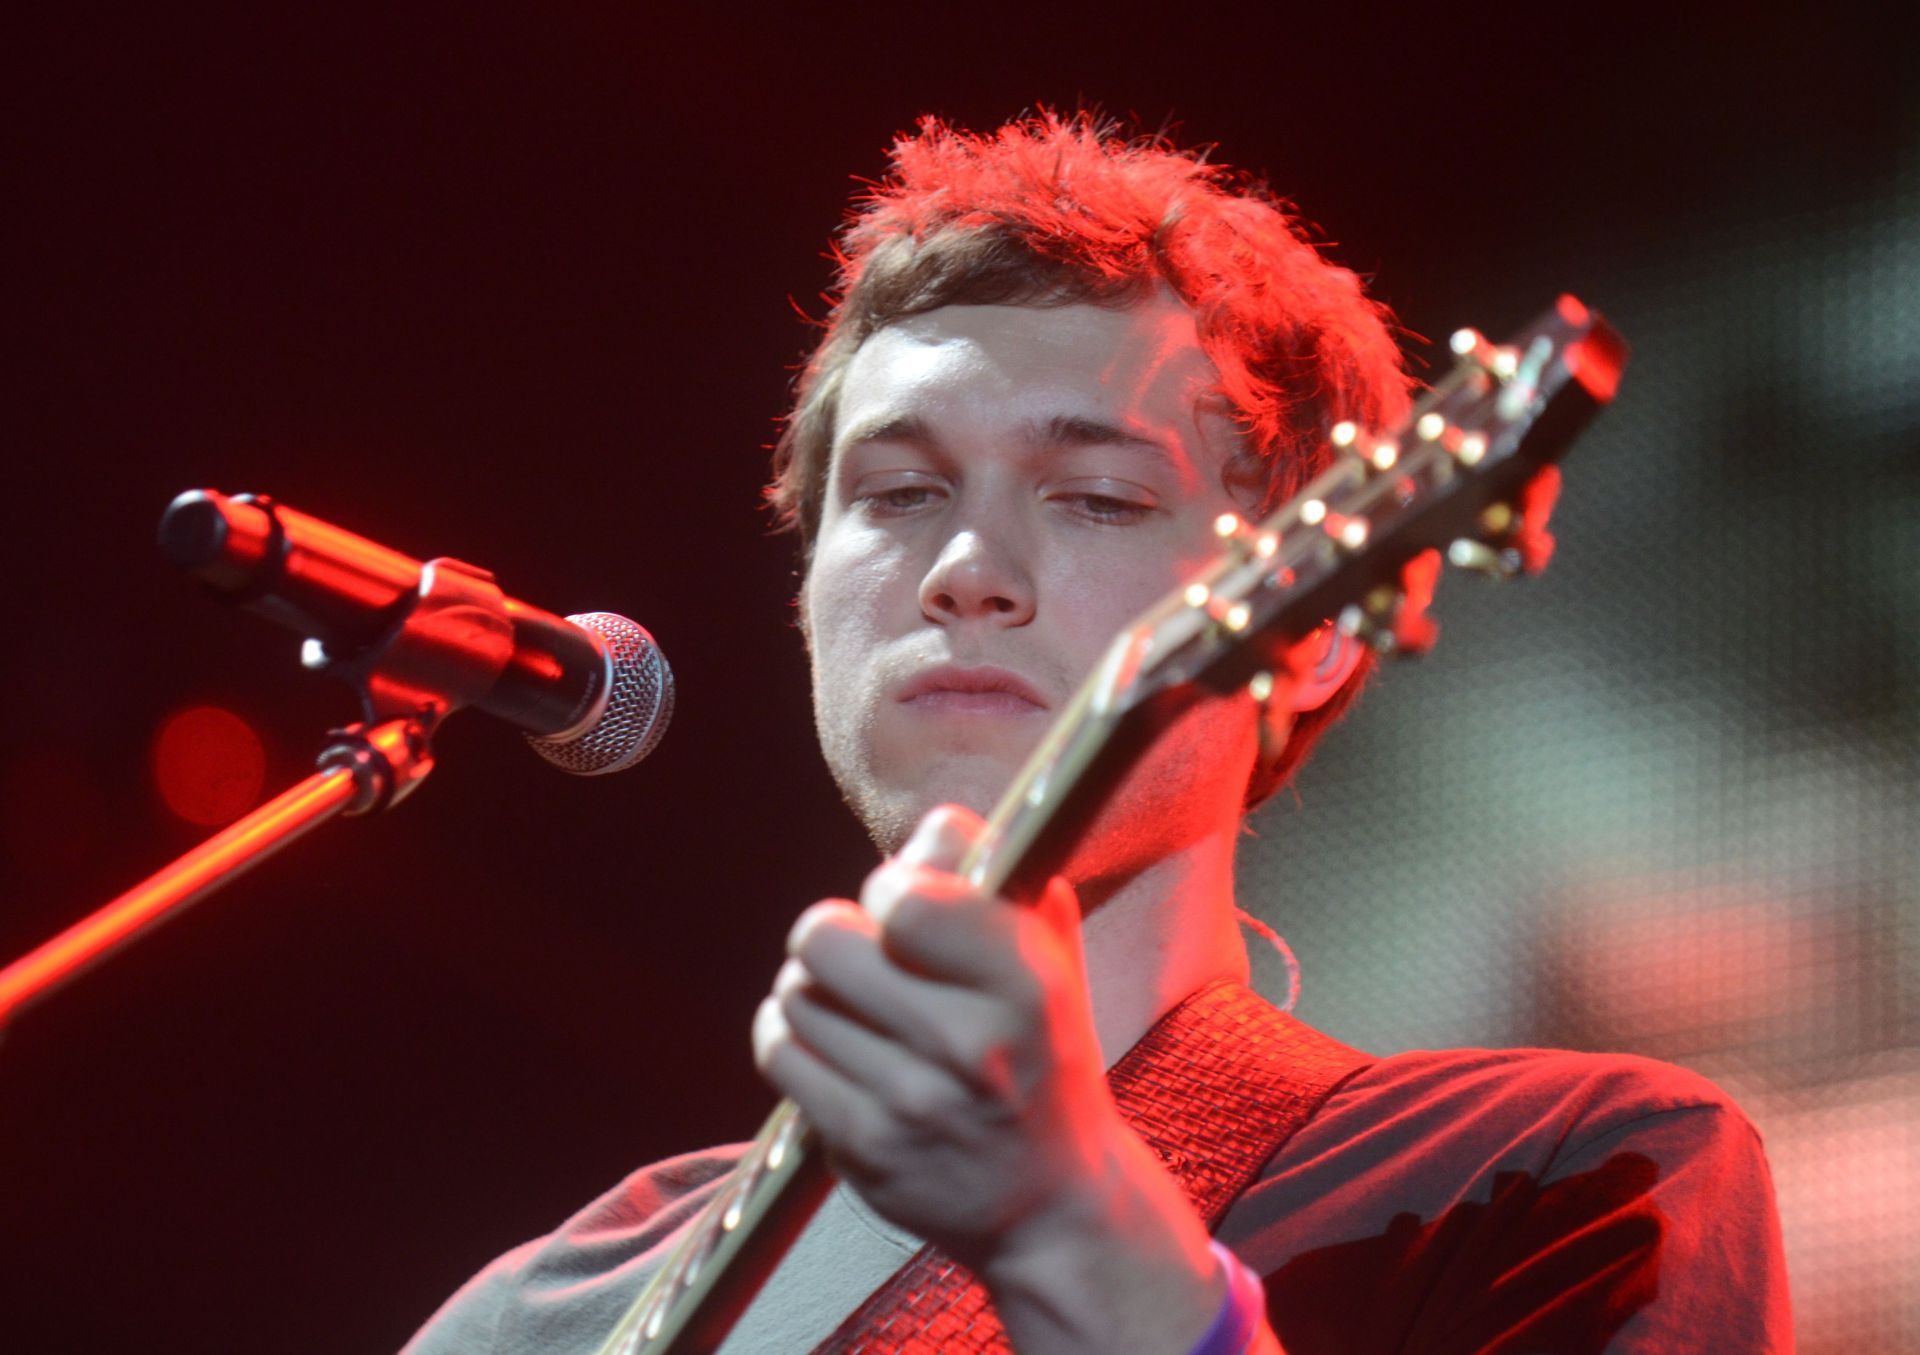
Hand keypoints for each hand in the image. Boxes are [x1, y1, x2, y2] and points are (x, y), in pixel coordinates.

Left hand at [752, 803, 1116, 1267]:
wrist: (1053, 1201)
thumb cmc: (1043, 1056)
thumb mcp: (1049, 958)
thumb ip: (996, 879)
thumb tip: (930, 831)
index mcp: (1025, 986)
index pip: (907, 898)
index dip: (891, 887)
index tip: (907, 908)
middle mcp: (969, 1047)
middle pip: (826, 938)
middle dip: (836, 933)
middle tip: (865, 954)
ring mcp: (911, 1104)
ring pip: (795, 994)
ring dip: (812, 988)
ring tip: (850, 1002)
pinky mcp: (862, 1150)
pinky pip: (779, 1054)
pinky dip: (788, 1034)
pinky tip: (824, 1038)